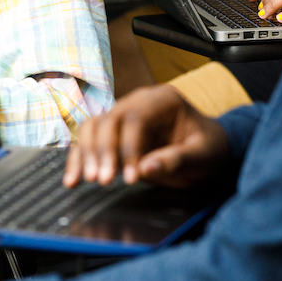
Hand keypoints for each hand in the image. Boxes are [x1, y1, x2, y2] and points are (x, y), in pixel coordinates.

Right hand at [63, 85, 230, 188]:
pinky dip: (78, 159)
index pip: (136, 118)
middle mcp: (137, 102)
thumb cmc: (209, 149)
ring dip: (86, 154)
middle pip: (109, 120)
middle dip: (102, 151)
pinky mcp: (112, 133)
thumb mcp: (203, 155)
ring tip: (87, 180)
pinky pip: (88, 141)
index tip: (132, 178)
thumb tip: (146, 169)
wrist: (207, 149)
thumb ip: (177, 160)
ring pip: (91, 127)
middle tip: (103, 181)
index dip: (129, 147)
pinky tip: (72, 180)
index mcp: (162, 100)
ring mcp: (122, 115)